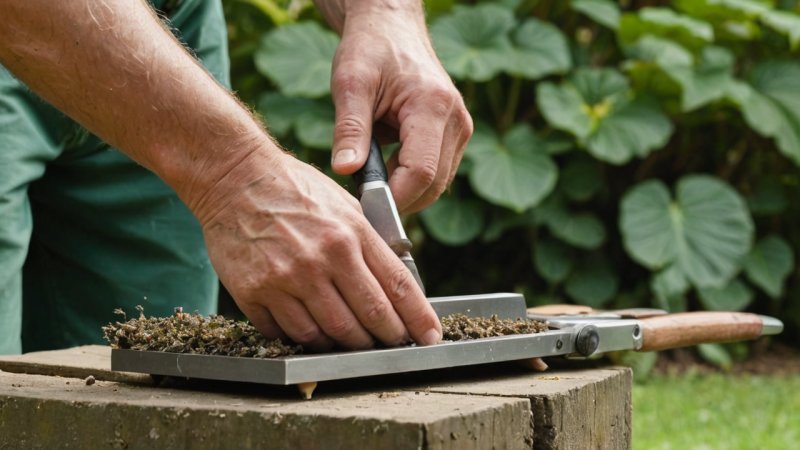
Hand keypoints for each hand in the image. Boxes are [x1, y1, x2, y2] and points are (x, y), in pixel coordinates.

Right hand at [196, 149, 442, 350]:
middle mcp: (322, 258)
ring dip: (345, 345)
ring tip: (352, 341)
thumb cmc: (294, 189)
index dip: (418, 318)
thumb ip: (371, 242)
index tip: (429, 337)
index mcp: (351, 233)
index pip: (397, 286)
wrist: (234, 178)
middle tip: (392, 344)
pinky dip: (305, 338)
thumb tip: (397, 282)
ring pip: (329, 335)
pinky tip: (311, 330)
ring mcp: (286, 279)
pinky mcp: (255, 293)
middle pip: (368, 319)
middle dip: (387, 338)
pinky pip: (288, 334)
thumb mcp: (344, 205)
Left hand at [325, 2, 472, 212]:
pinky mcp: (456, 136)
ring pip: (437, 185)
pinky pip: (436, 174)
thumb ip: (350, 129)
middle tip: (360, 200)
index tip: (363, 209)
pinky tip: (385, 169)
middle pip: (433, 185)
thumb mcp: (350, 83)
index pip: (421, 172)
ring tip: (370, 178)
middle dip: (398, 200)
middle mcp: (457, 121)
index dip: (393, 198)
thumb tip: (345, 170)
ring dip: (404, 191)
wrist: (392, 29)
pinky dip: (410, 180)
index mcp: (433, 106)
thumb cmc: (370, 50)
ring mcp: (461, 130)